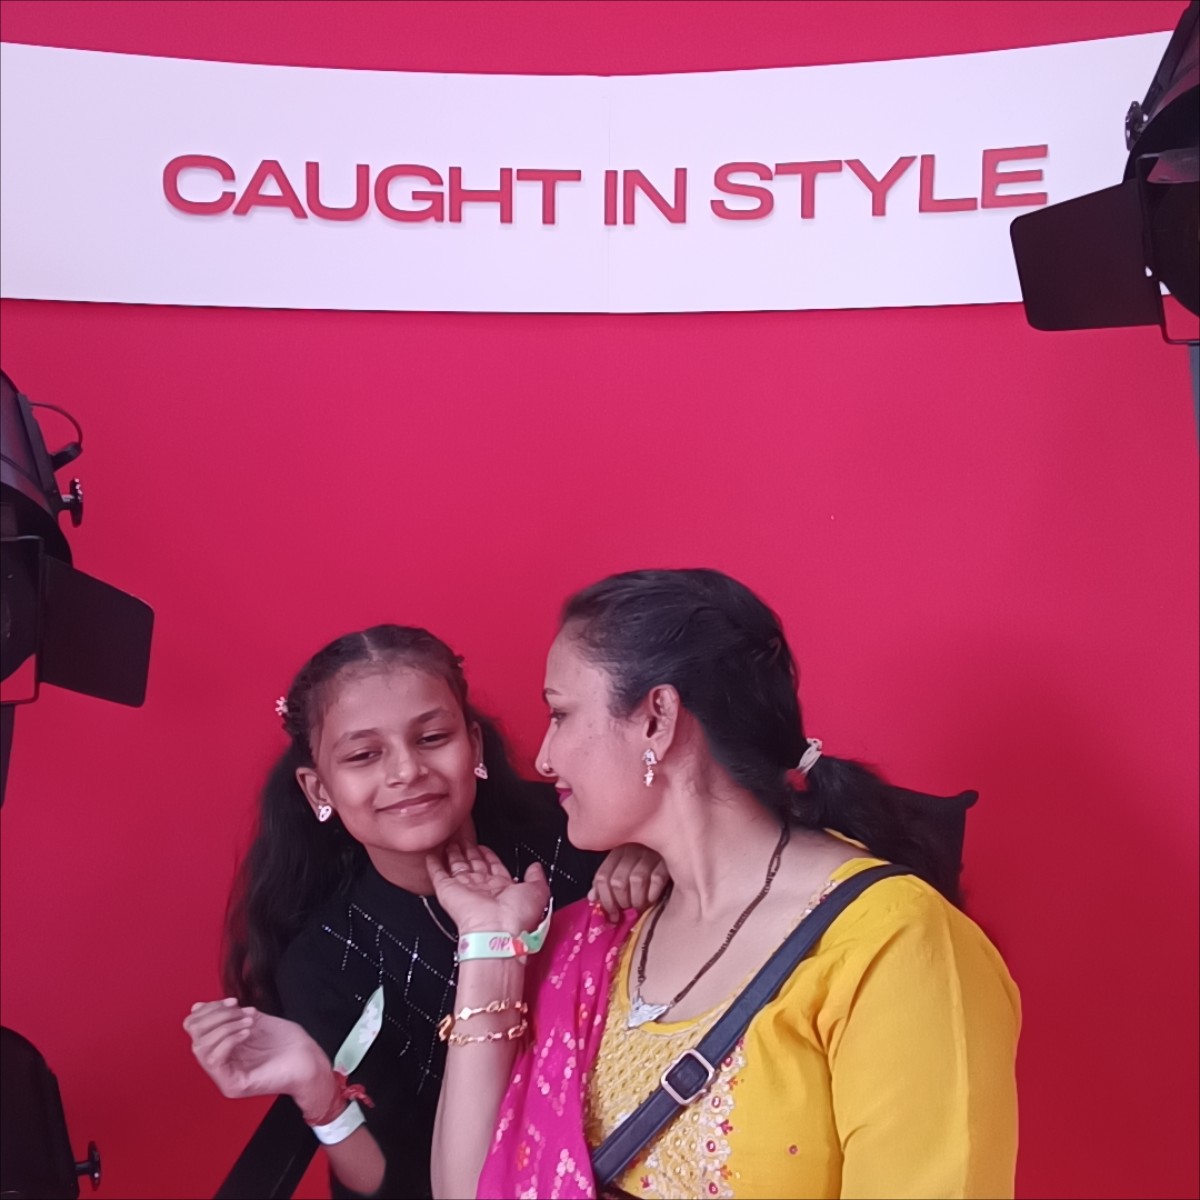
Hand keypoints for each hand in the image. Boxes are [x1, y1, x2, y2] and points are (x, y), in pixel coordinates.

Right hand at [183, 998, 330, 1108]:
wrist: (309, 1061)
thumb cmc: (288, 1043)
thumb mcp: (253, 1020)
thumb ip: (229, 1014)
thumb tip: (197, 1007)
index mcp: (222, 1048)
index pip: (194, 1028)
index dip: (209, 1009)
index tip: (232, 1001)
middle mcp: (220, 1064)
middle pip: (195, 1036)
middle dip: (217, 1016)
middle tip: (241, 1011)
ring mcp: (224, 1077)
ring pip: (201, 1047)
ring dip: (226, 1026)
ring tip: (249, 1023)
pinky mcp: (233, 1085)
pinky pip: (215, 1060)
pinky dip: (229, 1039)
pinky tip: (247, 1032)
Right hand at [426, 841, 548, 936]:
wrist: (497, 932)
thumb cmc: (517, 917)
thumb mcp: (537, 891)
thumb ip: (536, 877)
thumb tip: (536, 866)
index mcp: (503, 889)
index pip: (493, 867)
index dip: (488, 855)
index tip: (483, 846)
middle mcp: (483, 889)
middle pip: (474, 865)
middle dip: (470, 852)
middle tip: (464, 840)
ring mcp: (465, 890)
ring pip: (458, 867)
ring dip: (454, 854)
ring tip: (450, 843)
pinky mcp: (448, 892)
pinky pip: (439, 875)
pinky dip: (433, 865)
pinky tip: (432, 856)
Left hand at [589, 843, 669, 920]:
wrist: (674, 851)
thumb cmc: (645, 864)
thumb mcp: (622, 868)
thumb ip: (606, 882)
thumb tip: (592, 897)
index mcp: (617, 852)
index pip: (602, 877)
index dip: (605, 900)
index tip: (612, 914)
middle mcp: (632, 850)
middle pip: (617, 882)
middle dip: (622, 902)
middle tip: (628, 910)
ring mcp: (650, 854)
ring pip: (636, 881)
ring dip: (637, 900)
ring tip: (641, 905)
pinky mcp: (668, 860)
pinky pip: (657, 879)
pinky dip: (653, 893)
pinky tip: (653, 898)